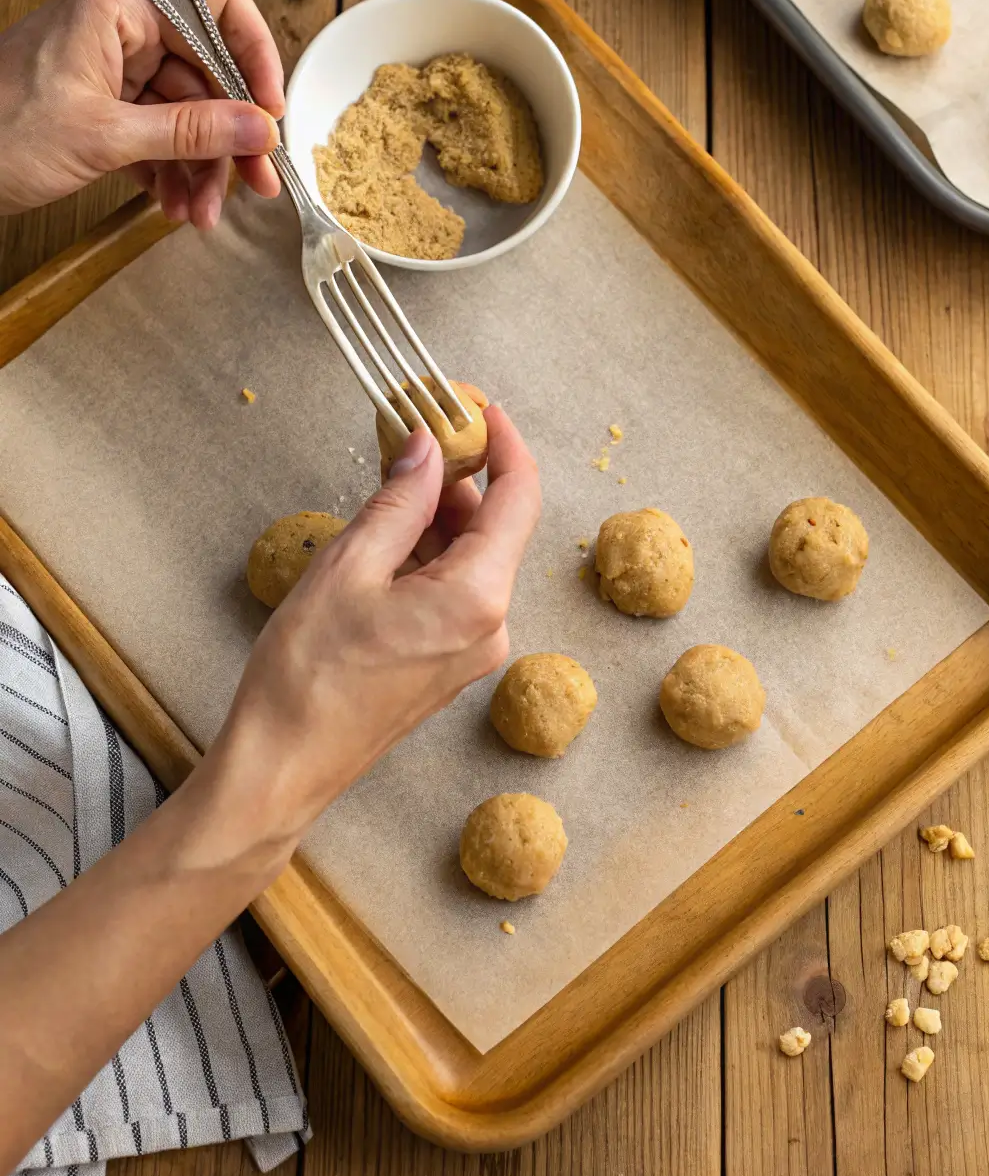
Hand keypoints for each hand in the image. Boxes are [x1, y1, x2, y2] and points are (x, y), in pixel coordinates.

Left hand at [0, 0, 284, 227]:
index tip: (270, 110)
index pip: (218, 6)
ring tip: (201, 214)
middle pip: (208, 70)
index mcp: (120, 3)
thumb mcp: (106, 137)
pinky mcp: (100, 102)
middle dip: (229, 135)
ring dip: (200, 166)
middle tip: (256, 183)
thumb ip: (192, 131)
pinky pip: (157, 130)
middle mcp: (120, 24)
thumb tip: (260, 129)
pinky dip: (170, 170)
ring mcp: (110, 64)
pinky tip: (175, 207)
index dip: (255, 57)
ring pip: (185, 109)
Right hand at [206, 407, 540, 864]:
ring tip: (390, 481)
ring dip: (440, 515)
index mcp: (477, 597)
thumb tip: (428, 448)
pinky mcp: (449, 664)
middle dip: (461, 476)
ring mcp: (473, 650)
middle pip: (496, 526)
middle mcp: (491, 626)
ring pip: (473, 558)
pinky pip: (455, 590)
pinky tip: (386, 537)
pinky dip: (429, 554)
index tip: (479, 407)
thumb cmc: (307, 676)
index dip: (504, 444)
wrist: (282, 767)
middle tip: (418, 434)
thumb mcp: (348, 566)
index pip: (518, 497)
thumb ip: (399, 500)